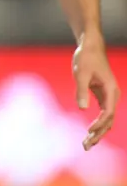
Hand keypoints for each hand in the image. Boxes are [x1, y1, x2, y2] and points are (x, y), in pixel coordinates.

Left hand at [74, 34, 119, 148]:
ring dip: (98, 133)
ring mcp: (108, 97)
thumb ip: (81, 90)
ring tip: (86, 145)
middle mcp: (112, 96)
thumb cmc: (85, 58)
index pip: (108, 113)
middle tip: (86, 146)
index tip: (88, 131)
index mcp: (111, 91)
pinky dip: (96, 124)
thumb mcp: (80, 73)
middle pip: (109, 120)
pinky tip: (89, 133)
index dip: (99, 123)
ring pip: (106, 120)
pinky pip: (102, 114)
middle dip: (98, 134)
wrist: (90, 47)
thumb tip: (82, 108)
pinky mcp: (102, 96)